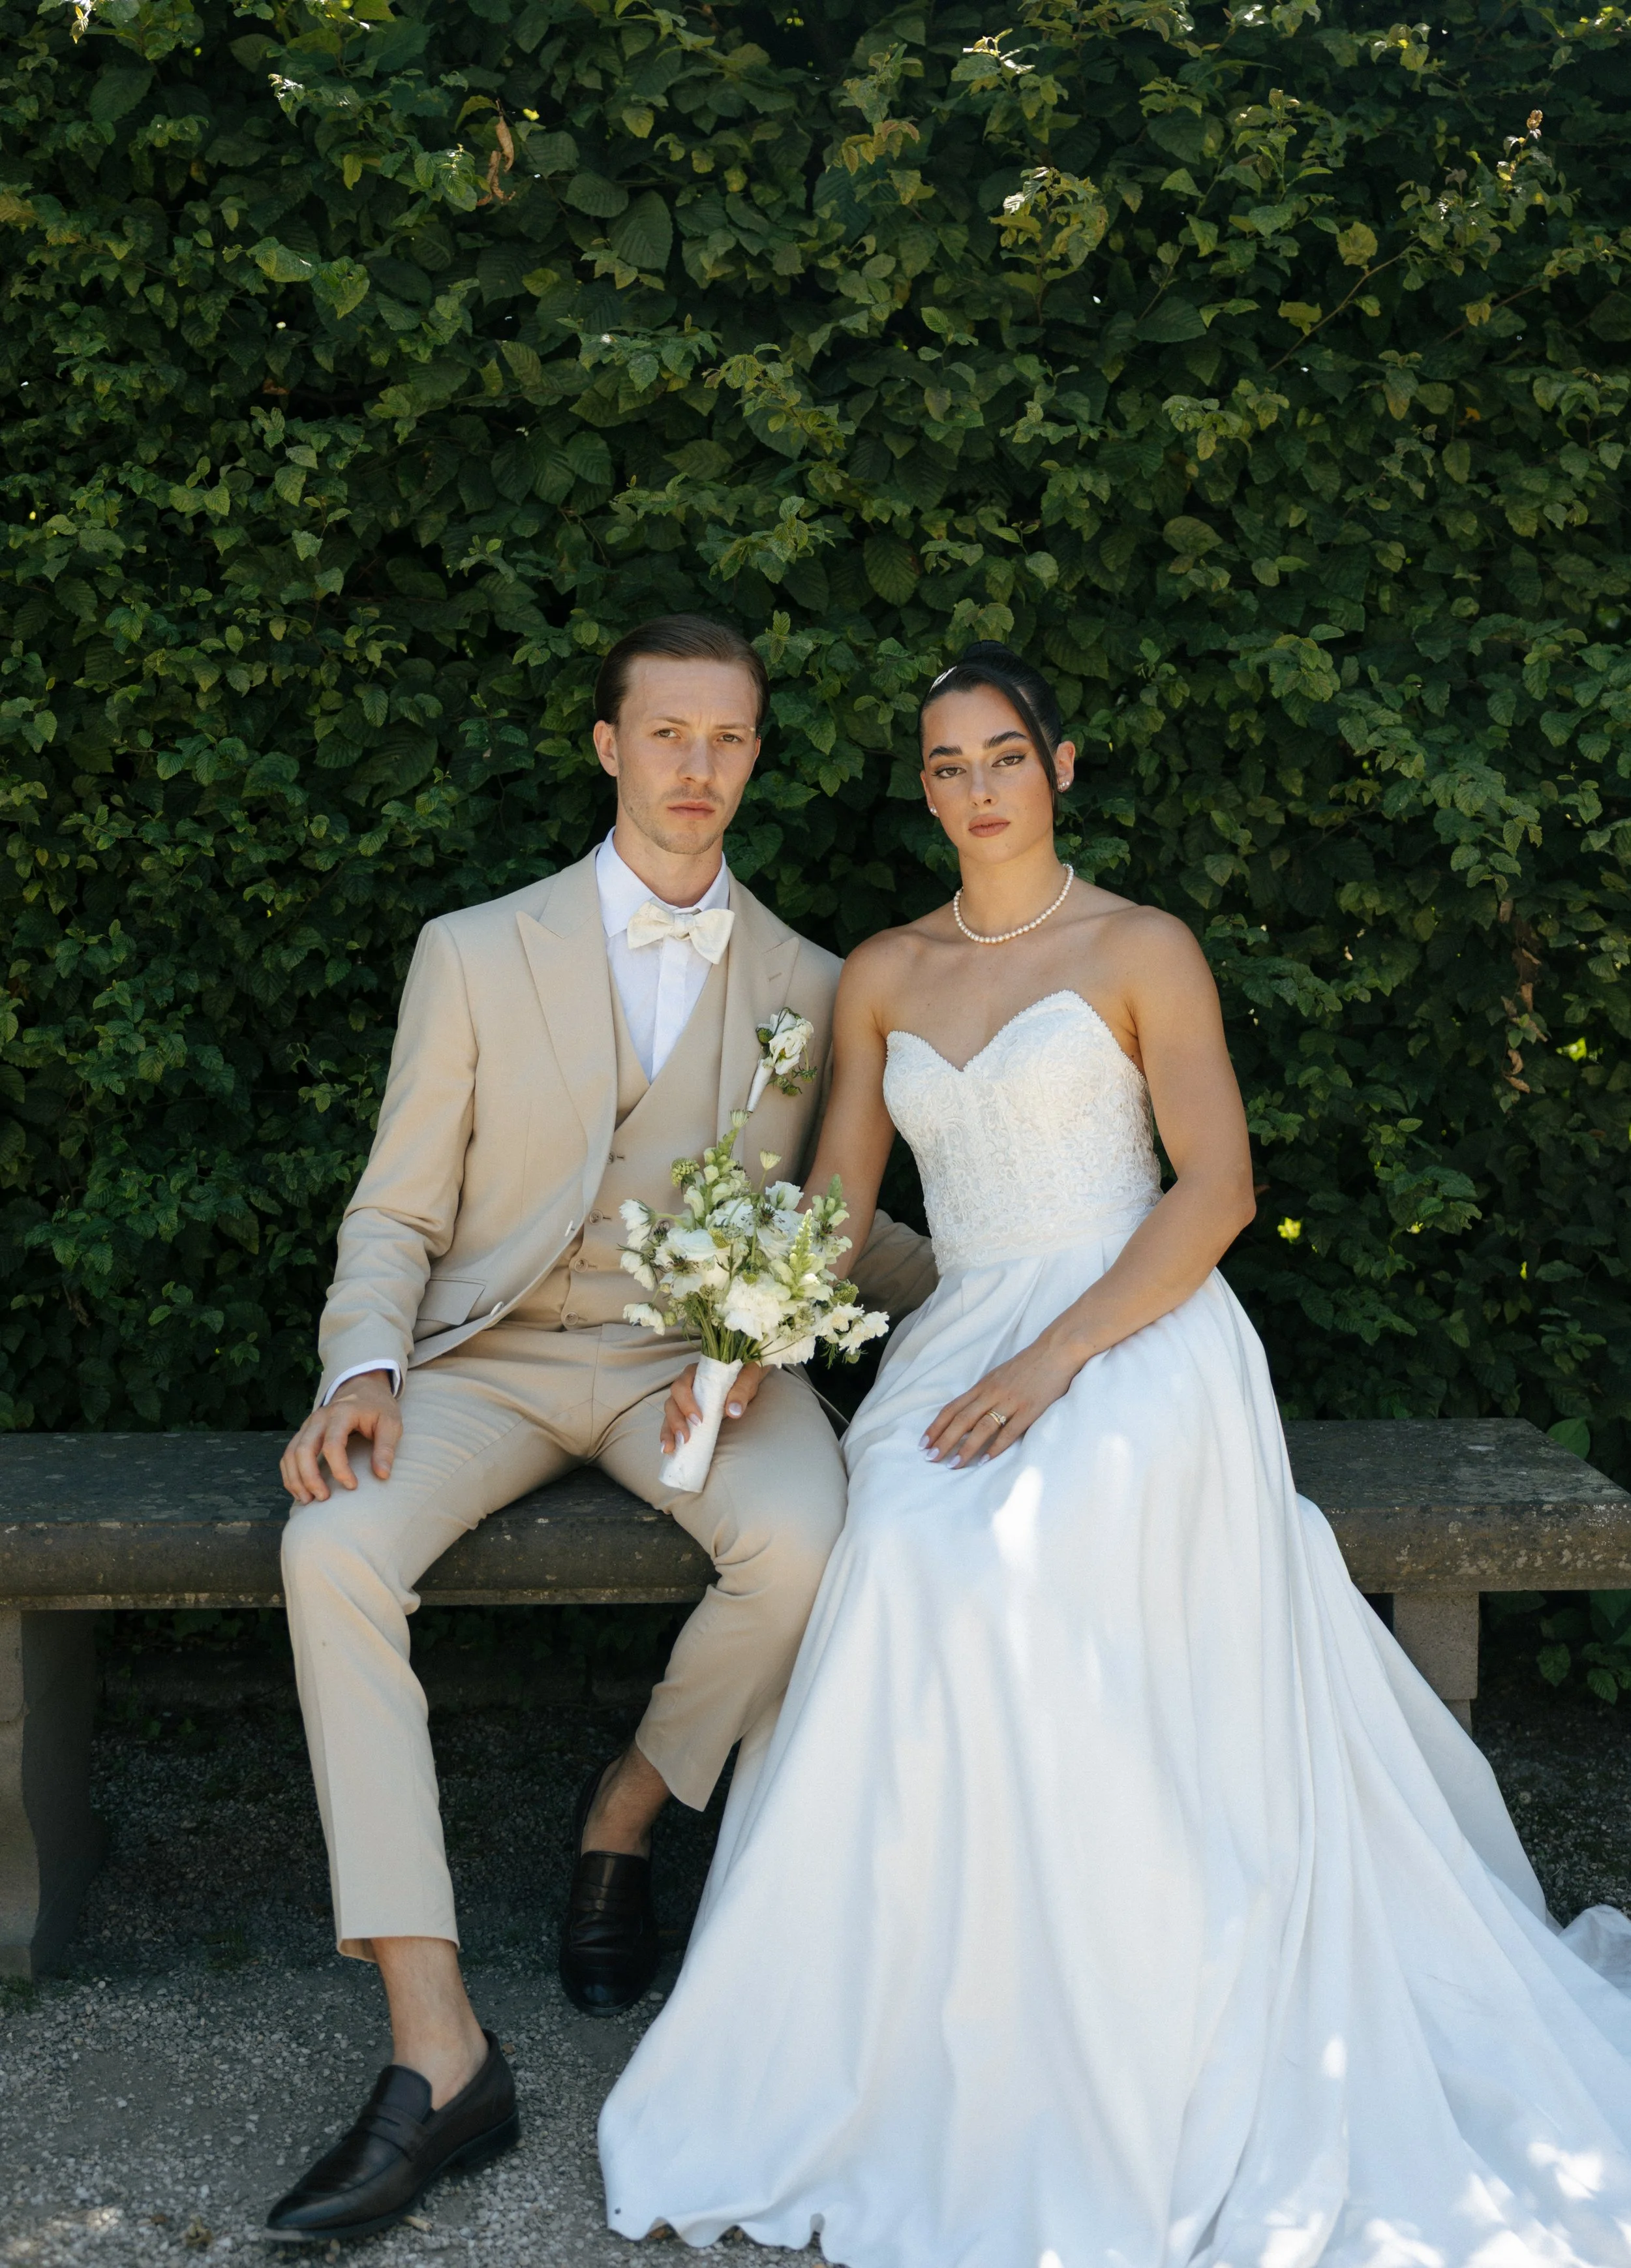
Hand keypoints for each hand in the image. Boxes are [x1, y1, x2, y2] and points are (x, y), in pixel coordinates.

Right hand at [280, 1370, 401, 1503]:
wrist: (362, 1388)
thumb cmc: (378, 1407)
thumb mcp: (391, 1423)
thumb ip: (386, 1448)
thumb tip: (382, 1475)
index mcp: (342, 1413)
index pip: (333, 1444)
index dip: (340, 1469)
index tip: (353, 1486)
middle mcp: (319, 1418)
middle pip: (303, 1450)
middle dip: (310, 1478)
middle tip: (324, 1498)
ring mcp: (308, 1425)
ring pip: (291, 1454)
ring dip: (295, 1480)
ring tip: (307, 1501)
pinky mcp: (303, 1433)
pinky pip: (288, 1455)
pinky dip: (290, 1474)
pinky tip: (300, 1491)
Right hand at [659, 1361, 765, 1456]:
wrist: (745, 1377)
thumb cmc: (743, 1375)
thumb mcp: (746, 1380)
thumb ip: (740, 1393)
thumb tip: (733, 1411)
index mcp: (696, 1373)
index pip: (682, 1386)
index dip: (686, 1403)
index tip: (698, 1420)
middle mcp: (686, 1385)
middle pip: (672, 1402)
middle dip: (676, 1421)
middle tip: (685, 1438)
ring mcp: (684, 1400)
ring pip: (670, 1414)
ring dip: (668, 1431)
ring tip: (669, 1448)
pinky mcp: (687, 1412)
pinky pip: (673, 1422)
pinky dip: (670, 1435)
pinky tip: (669, 1448)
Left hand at [922, 1335, 1085, 1468]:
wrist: (1055, 1351)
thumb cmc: (1027, 1365)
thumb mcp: (998, 1376)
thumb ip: (984, 1394)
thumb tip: (966, 1416)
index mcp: (983, 1385)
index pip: (953, 1408)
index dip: (936, 1426)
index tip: (923, 1442)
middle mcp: (992, 1393)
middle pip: (962, 1419)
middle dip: (944, 1440)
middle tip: (930, 1458)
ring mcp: (1011, 1401)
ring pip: (982, 1427)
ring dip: (966, 1447)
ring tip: (954, 1464)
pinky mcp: (1030, 1409)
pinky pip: (1010, 1432)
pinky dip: (996, 1447)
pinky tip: (985, 1460)